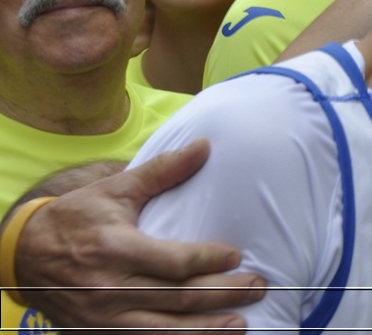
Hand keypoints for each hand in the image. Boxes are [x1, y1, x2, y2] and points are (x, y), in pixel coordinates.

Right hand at [16, 139, 262, 329]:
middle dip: (222, 295)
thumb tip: (205, 146)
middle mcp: (110, 287)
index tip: (236, 256)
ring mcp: (103, 316)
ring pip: (163, 329)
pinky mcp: (98, 332)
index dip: (208, 260)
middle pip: (176, 297)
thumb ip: (163, 171)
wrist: (22, 255)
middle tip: (256, 287)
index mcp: (116, 249)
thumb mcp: (115, 190)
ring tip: (240, 324)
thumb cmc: (75, 218)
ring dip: (205, 329)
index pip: (173, 262)